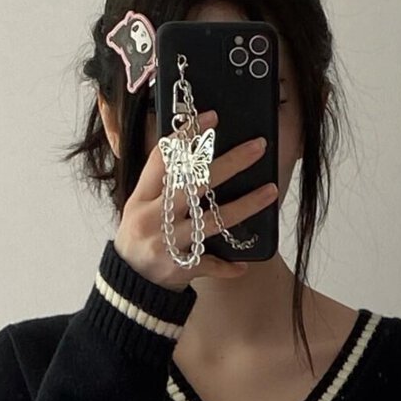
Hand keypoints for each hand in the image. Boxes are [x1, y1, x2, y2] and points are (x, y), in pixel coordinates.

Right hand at [114, 109, 277, 289]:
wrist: (129, 284)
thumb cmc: (142, 237)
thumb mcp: (141, 206)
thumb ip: (163, 183)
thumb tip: (196, 153)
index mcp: (142, 197)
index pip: (164, 158)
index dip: (188, 135)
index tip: (213, 117)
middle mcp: (153, 217)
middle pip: (195, 183)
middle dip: (229, 163)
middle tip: (258, 147)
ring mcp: (166, 242)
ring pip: (211, 221)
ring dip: (245, 206)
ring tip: (271, 191)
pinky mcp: (179, 267)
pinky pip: (210, 264)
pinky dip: (227, 266)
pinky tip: (244, 264)